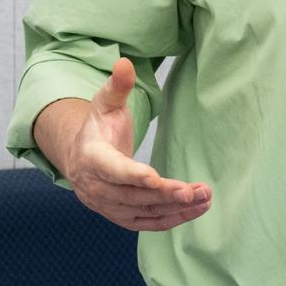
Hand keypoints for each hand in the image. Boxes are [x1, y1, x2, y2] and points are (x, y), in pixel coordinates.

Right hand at [63, 58, 212, 231]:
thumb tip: (124, 62)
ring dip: (175, 209)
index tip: (156, 178)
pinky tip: (194, 210)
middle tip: (196, 191)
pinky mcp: (120, 215)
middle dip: (165, 195)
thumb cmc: (99, 126)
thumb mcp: (105, 102)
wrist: (81, 156)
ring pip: (143, 212)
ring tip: (204, 199)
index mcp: (92, 158)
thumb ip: (117, 85)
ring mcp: (107, 206)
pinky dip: (170, 220)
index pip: (113, 169)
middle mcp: (97, 187)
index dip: (133, 175)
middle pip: (133, 195)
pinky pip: (146, 222)